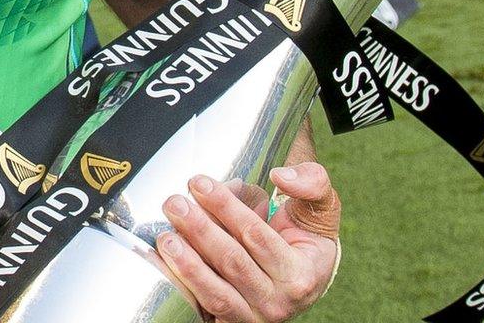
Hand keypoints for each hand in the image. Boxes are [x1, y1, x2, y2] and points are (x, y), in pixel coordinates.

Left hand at [155, 163, 340, 322]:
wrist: (305, 278)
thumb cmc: (307, 237)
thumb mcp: (321, 208)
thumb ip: (312, 184)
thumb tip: (281, 176)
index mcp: (301, 272)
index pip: (256, 236)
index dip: (225, 207)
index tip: (199, 183)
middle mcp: (279, 300)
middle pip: (232, 262)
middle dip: (199, 230)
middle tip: (174, 203)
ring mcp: (254, 317)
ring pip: (216, 292)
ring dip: (187, 264)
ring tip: (165, 236)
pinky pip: (204, 309)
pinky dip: (181, 287)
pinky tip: (162, 264)